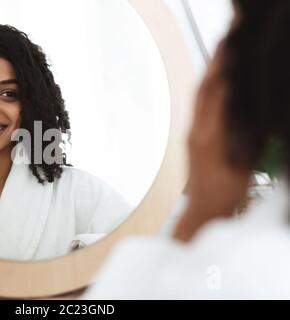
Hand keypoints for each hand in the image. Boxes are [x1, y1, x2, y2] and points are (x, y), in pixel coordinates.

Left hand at [173, 45, 251, 241]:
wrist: (202, 210)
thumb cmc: (225, 192)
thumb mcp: (243, 163)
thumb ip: (245, 137)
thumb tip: (250, 113)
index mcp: (210, 137)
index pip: (216, 95)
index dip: (223, 70)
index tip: (231, 50)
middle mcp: (196, 132)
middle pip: (204, 91)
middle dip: (214, 65)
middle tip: (224, 43)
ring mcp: (191, 136)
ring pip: (199, 99)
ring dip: (208, 77)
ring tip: (218, 58)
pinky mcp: (191, 141)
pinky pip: (198, 110)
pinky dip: (206, 93)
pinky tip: (213, 88)